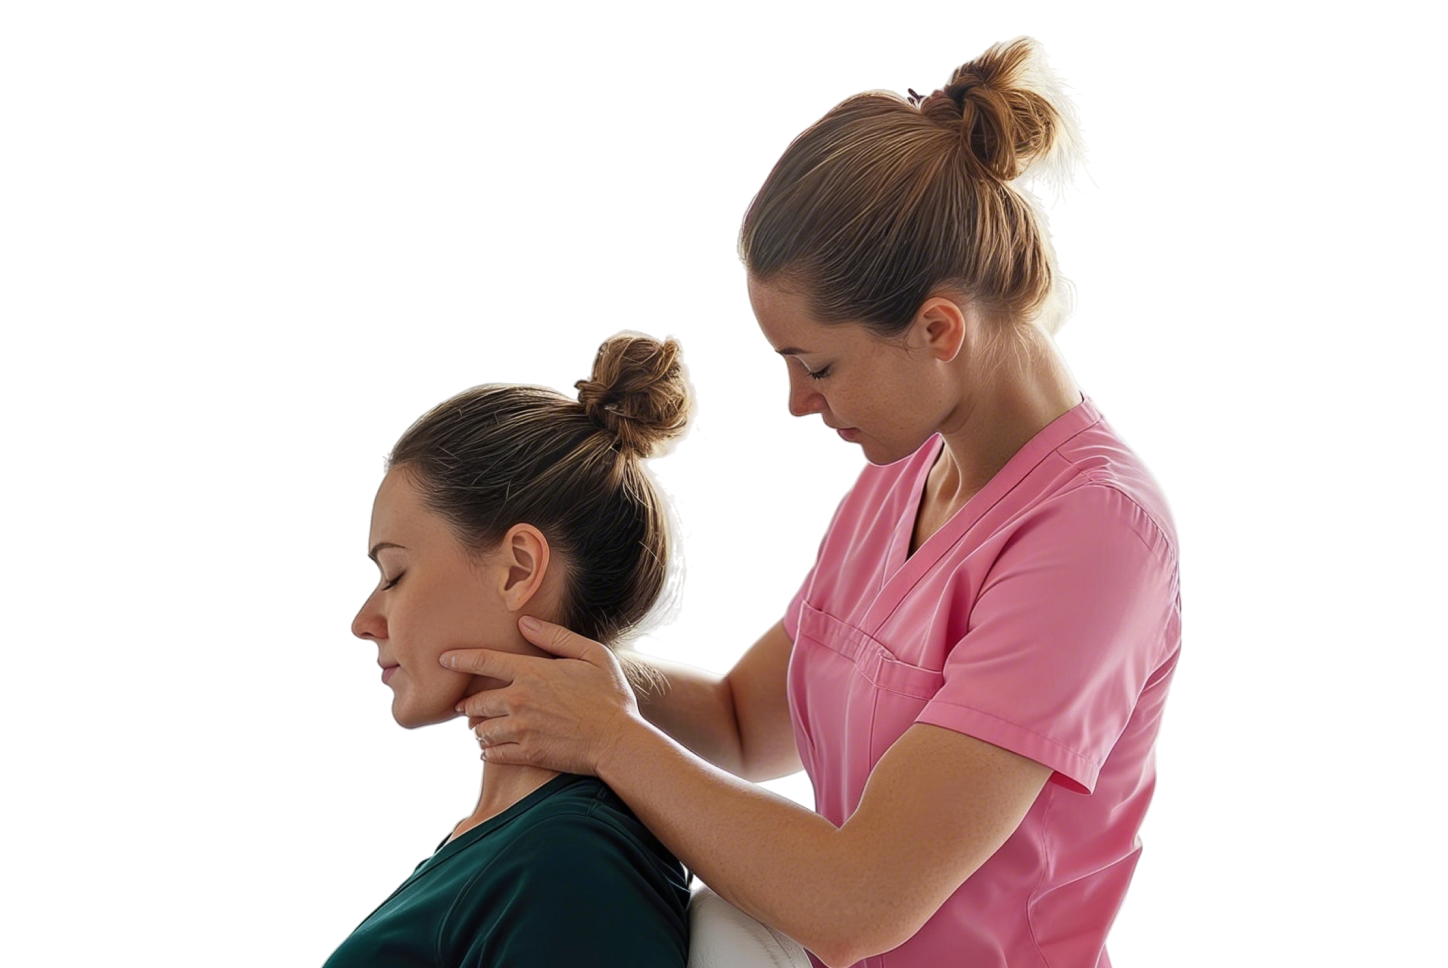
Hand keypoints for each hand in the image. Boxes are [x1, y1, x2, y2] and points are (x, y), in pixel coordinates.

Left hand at [441, 616, 640, 776]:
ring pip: (480, 729)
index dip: (458, 658)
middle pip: (475, 701)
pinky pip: (491, 753)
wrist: (619, 741)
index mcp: (532, 672)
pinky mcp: (526, 754)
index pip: (483, 661)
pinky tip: (494, 747)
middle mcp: (520, 700)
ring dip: (480, 727)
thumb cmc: (610, 696)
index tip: (442, 659)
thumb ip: (555, 637)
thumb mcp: (592, 655)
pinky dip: (488, 750)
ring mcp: (521, 730)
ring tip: (485, 727)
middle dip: (468, 703)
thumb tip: (524, 623)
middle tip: (469, 705)